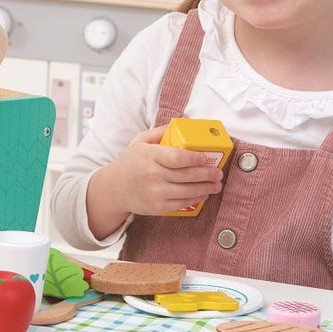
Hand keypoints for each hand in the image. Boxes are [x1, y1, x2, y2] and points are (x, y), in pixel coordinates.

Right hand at [86, 124, 222, 239]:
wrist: (114, 189)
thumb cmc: (130, 162)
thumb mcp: (140, 141)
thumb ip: (159, 132)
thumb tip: (181, 124)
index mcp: (149, 156)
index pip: (177, 157)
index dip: (194, 158)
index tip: (205, 158)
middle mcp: (152, 175)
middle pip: (186, 175)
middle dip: (207, 174)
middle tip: (218, 172)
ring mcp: (155, 193)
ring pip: (187, 191)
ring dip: (206, 188)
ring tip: (216, 184)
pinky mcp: (157, 207)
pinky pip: (181, 203)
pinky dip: (196, 199)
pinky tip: (204, 194)